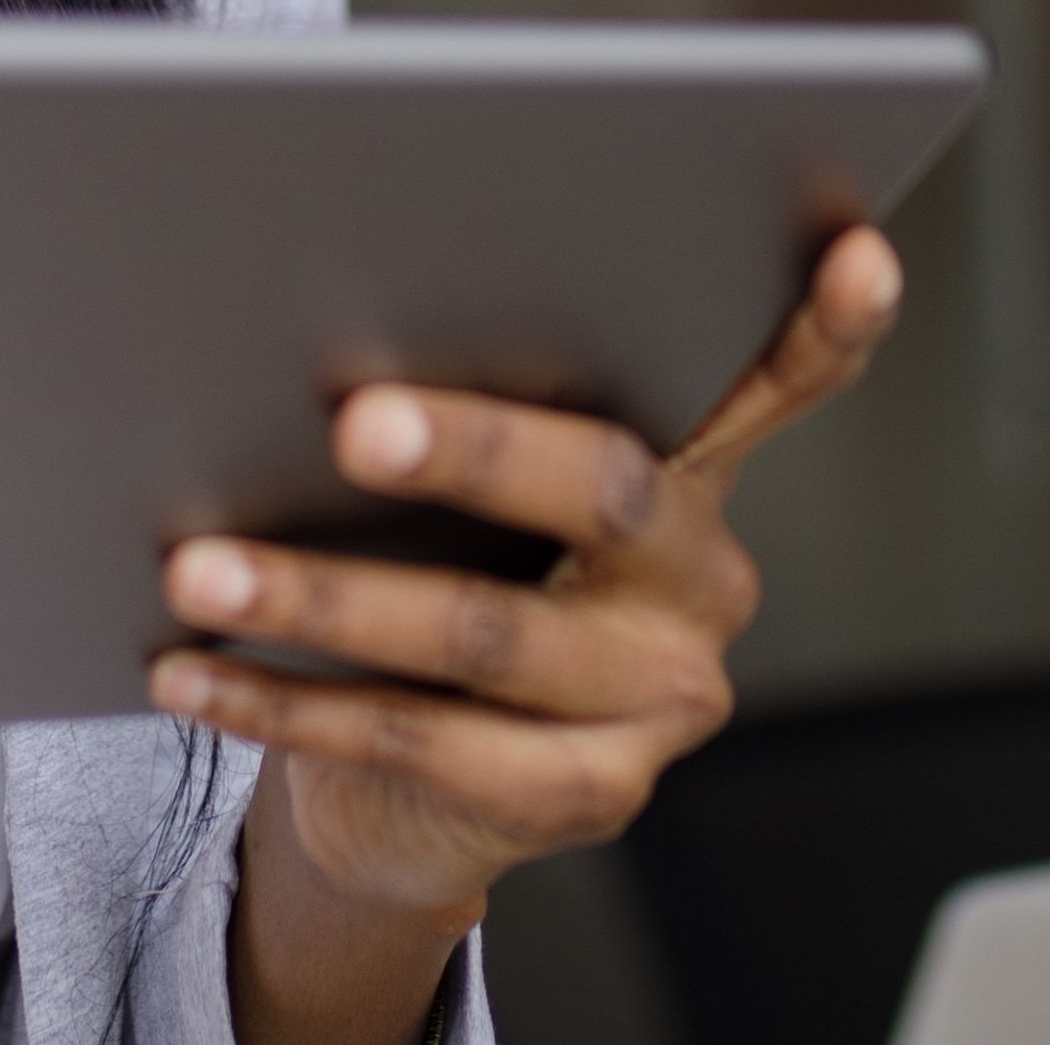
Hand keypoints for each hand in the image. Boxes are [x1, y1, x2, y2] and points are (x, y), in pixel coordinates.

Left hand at [160, 226, 903, 1044]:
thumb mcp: (479, 495)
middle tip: (357, 419)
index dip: (828, 325)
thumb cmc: (445, 579)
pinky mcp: (588, 796)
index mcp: (692, 471)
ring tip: (201, 568)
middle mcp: (700, 581)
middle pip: (608, 490)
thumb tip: (323, 333)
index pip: (785, 385)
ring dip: (324, 598)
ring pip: (486, 635)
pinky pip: (419, 741)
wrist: (416, 796)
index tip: (856, 254)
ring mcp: (658, 698)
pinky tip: (193, 670)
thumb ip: (471, 412)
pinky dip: (286, 703)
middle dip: (475, 448)